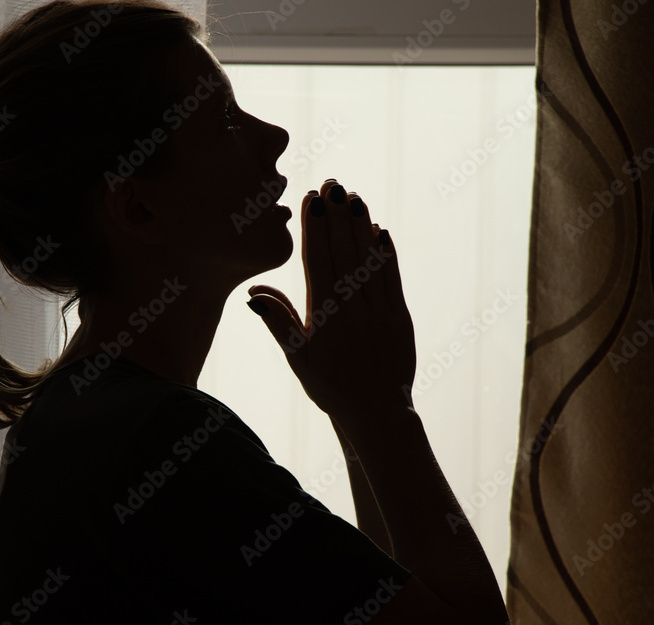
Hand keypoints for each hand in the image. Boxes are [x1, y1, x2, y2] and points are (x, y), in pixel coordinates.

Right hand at [247, 180, 416, 419]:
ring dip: (362, 226)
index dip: (315, 227)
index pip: (318, 260)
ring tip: (354, 197)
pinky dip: (386, 253)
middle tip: (332, 184)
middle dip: (337, 216)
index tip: (311, 199)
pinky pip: (391, 277)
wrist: (376, 412)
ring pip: (369, 259)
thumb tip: (254, 293)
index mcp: (323, 314)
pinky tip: (380, 232)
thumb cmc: (329, 386)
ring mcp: (379, 309)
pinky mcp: (400, 316)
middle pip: (343, 251)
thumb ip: (278, 320)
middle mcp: (352, 307)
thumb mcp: (296, 355)